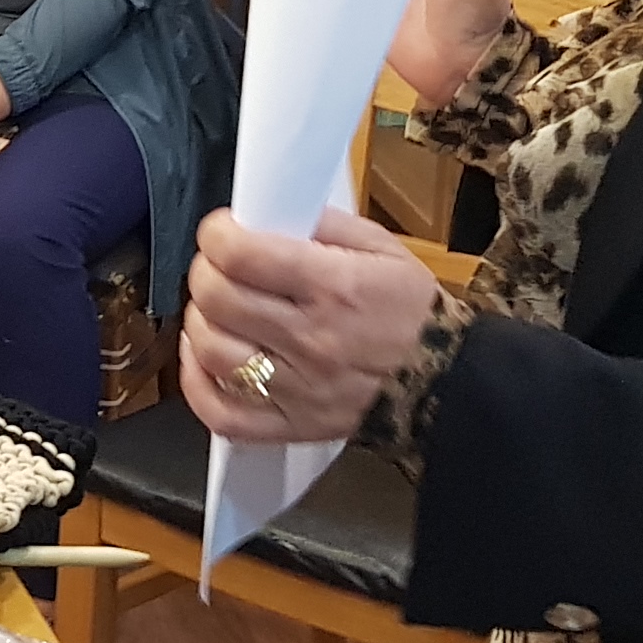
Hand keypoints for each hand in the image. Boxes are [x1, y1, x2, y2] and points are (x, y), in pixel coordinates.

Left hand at [177, 204, 443, 444]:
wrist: (446, 381)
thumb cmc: (411, 309)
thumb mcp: (382, 248)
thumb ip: (323, 224)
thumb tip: (266, 216)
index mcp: (333, 286)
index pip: (243, 255)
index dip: (217, 235)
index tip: (222, 231)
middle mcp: (310, 338)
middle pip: (217, 298)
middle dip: (206, 271)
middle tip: (218, 266)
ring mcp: (296, 389)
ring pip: (211, 351)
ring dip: (200, 320)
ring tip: (215, 308)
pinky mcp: (290, 426)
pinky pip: (220, 413)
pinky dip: (196, 383)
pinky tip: (204, 358)